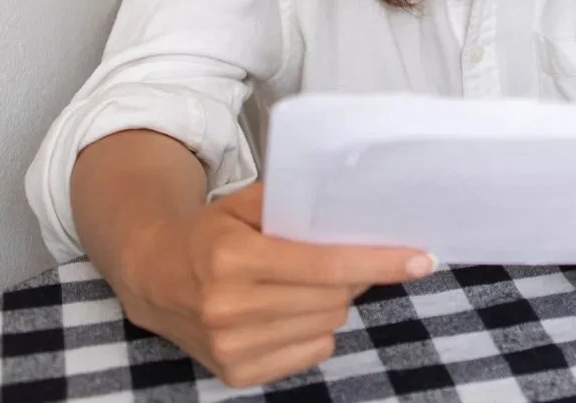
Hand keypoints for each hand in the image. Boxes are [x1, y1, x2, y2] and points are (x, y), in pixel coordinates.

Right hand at [119, 183, 433, 387]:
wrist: (154, 275)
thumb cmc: (212, 232)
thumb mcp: (245, 202)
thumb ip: (296, 202)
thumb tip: (358, 210)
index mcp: (233, 257)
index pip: (324, 265)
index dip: (377, 262)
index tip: (420, 258)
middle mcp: (228, 306)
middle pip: (333, 298)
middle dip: (353, 276)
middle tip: (346, 258)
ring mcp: (230, 346)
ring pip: (328, 325)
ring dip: (333, 301)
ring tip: (307, 283)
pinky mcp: (235, 373)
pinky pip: (313, 352)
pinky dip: (315, 330)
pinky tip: (290, 310)